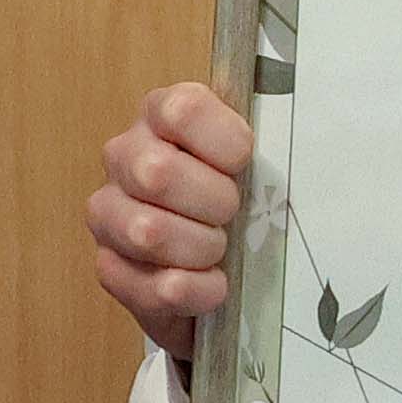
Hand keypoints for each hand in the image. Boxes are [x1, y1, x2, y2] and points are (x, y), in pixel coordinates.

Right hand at [91, 83, 254, 363]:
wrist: (215, 266)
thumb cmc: (239, 201)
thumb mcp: (256, 164)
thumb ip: (265, 145)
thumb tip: (292, 144)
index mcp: (161, 115)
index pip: (182, 111)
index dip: (223, 141)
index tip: (244, 162)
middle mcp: (125, 156)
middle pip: (158, 172)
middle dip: (214, 203)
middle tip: (232, 215)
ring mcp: (109, 212)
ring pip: (148, 231)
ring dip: (201, 249)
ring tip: (220, 251)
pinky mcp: (110, 266)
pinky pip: (152, 285)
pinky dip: (195, 292)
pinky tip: (212, 285)